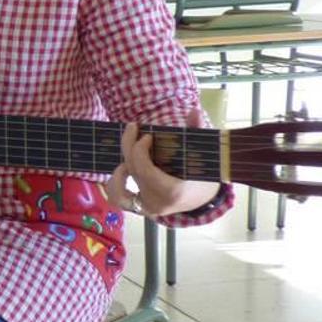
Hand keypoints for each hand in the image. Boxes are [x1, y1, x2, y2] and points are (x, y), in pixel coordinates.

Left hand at [104, 109, 220, 216]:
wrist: (206, 203)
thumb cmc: (205, 176)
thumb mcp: (205, 155)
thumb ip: (197, 133)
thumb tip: (194, 111)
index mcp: (172, 191)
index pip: (143, 169)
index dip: (139, 148)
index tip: (147, 135)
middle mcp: (156, 202)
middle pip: (133, 172)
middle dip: (129, 146)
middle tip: (132, 129)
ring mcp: (147, 208)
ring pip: (119, 191)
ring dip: (117, 171)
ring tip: (127, 154)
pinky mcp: (141, 210)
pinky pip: (119, 200)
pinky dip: (115, 186)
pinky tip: (122, 170)